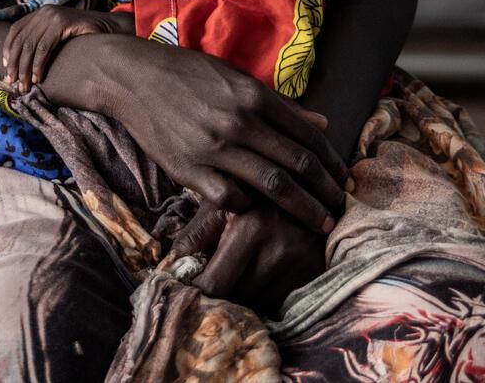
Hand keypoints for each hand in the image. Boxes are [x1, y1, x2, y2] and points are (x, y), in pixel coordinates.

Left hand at [2, 6, 117, 90]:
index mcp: (40, 13)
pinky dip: (38, 64)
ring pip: (30, 45)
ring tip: (25, 85)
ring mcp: (53, 15)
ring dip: (25, 68)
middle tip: (13, 82)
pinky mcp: (62, 23)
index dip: (8, 49)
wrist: (108, 28)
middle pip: (20, 40)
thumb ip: (42, 40)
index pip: (15, 30)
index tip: (6, 67)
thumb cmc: (83, 37)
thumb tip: (21, 62)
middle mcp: (44, 11)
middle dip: (15, 63)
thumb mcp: (58, 36)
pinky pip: (44, 47)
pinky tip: (38, 77)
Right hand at [69, 35, 347, 232]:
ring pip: (272, 185)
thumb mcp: (236, 78)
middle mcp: (238, 121)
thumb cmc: (187, 74)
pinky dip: (251, 207)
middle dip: (325, 191)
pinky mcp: (188, 169)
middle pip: (296, 164)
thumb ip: (280, 104)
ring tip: (317, 221)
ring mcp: (213, 148)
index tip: (344, 179)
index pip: (306, 135)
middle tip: (341, 208)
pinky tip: (259, 209)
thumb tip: (323, 123)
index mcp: (253, 95)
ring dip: (301, 207)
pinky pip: (231, 198)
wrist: (132, 77)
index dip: (330, 161)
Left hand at [174, 204, 325, 312]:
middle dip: (220, 295)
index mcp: (251, 227)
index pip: (216, 284)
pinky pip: (280, 299)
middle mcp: (279, 248)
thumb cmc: (254, 190)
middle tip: (209, 284)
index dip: (199, 290)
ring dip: (243, 296)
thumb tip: (171, 260)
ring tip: (236, 275)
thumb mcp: (224, 201)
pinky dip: (265, 294)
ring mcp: (300, 262)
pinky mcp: (313, 270)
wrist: (308, 183)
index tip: (190, 288)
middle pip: (237, 298)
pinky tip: (258, 274)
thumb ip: (198, 231)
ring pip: (258, 302)